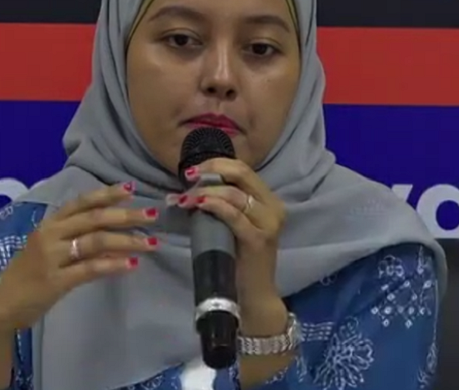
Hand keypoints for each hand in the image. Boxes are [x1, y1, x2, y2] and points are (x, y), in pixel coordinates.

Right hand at [0, 182, 158, 332]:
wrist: (1, 304)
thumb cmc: (27, 274)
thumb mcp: (48, 248)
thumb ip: (75, 237)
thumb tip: (114, 232)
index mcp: (49, 224)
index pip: (81, 202)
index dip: (106, 194)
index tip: (130, 188)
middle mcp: (50, 235)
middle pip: (94, 218)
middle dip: (126, 215)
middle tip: (152, 214)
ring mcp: (52, 257)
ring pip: (96, 241)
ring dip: (127, 240)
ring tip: (151, 242)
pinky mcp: (56, 281)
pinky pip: (90, 268)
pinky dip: (113, 264)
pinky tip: (132, 264)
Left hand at [168, 158, 286, 308]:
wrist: (253, 296)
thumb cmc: (238, 260)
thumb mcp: (232, 225)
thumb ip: (222, 204)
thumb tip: (190, 186)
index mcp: (268, 200)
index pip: (243, 169)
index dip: (216, 163)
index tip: (191, 170)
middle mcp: (274, 207)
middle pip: (242, 173)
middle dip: (211, 170)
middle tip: (187, 176)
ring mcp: (269, 223)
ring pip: (235, 194)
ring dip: (205, 192)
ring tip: (184, 199)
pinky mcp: (259, 240)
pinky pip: (234, 215)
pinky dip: (214, 206)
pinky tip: (199, 205)